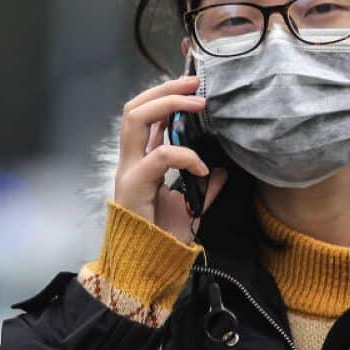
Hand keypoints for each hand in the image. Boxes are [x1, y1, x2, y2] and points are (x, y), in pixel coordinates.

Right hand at [113, 75, 228, 242]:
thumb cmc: (163, 239)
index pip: (145, 118)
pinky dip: (185, 155)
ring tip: (197, 103)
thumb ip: (203, 189)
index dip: (165, 96)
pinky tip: (202, 166)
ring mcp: (129, 171)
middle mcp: (130, 162)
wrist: (148, 267)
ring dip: (168, 103)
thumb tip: (220, 171)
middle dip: (164, 88)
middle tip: (194, 81)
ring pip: (135, 118)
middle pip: (134, 108)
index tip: (193, 86)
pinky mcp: (134, 185)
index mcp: (141, 163)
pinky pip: (160, 156)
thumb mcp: (190, 209)